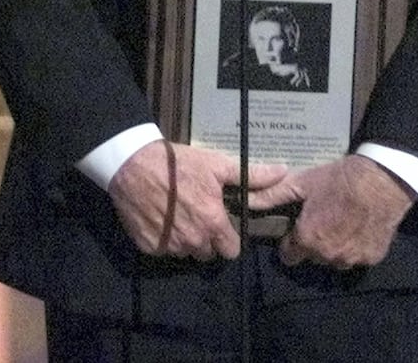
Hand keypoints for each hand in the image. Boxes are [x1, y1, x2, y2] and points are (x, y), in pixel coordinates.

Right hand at [109, 141, 285, 260]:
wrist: (135, 164)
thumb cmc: (180, 164)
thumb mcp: (217, 165)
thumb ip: (251, 175)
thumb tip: (283, 172)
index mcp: (213, 224)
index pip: (232, 250)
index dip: (229, 237)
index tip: (222, 223)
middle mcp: (193, 241)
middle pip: (208, 254)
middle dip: (207, 239)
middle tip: (198, 215)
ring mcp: (169, 247)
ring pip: (186, 253)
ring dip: (185, 239)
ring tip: (179, 214)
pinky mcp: (149, 248)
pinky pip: (163, 250)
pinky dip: (164, 238)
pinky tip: (162, 218)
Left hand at [248, 154, 415, 268]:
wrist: (382, 180)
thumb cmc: (339, 180)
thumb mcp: (304, 182)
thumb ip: (274, 194)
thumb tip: (247, 199)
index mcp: (308, 240)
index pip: (289, 256)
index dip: (291, 241)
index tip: (298, 228)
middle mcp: (328, 257)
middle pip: (313, 257)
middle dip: (314, 242)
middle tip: (322, 218)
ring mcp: (352, 260)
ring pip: (335, 259)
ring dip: (335, 246)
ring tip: (341, 221)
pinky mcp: (372, 258)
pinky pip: (357, 257)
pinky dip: (356, 245)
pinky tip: (359, 225)